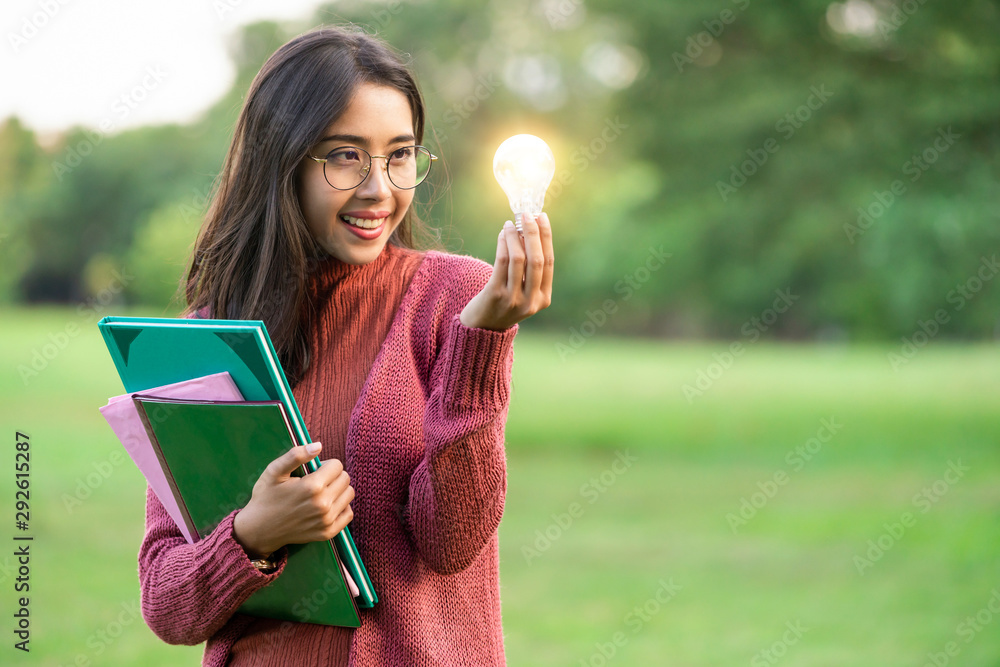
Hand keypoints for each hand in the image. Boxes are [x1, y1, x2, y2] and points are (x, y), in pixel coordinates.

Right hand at [232, 442, 354, 558]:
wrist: (259, 530)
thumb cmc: (266, 497)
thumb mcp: (274, 471)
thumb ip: (296, 455)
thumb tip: (318, 445)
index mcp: (312, 487)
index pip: (337, 465)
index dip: (325, 465)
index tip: (313, 471)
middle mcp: (323, 504)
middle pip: (345, 478)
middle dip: (333, 476)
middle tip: (316, 481)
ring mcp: (326, 520)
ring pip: (349, 494)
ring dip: (338, 490)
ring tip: (321, 493)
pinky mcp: (328, 533)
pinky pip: (348, 514)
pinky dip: (341, 507)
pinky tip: (327, 506)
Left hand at [460, 212, 553, 330]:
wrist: (481, 330)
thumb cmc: (503, 303)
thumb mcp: (523, 292)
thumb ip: (530, 269)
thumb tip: (528, 231)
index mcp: (543, 299)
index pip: (549, 262)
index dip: (546, 237)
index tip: (542, 217)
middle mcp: (531, 301)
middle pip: (536, 259)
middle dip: (533, 233)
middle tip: (526, 214)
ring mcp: (513, 299)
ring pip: (518, 259)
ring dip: (515, 236)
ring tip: (510, 223)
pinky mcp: (495, 295)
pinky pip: (502, 262)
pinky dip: (503, 243)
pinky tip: (503, 234)